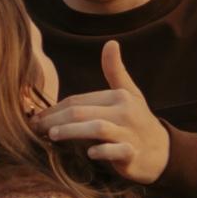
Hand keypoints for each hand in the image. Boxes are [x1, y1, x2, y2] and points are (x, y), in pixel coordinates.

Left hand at [33, 40, 170, 183]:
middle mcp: (124, 112)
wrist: (161, 151)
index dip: (54, 108)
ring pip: (96, 128)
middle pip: (83, 112)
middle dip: (55, 119)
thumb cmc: (138, 120)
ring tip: (52, 135)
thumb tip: (111, 43)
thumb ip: (115, 71)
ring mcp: (129, 133)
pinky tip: (89, 154)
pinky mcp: (132, 154)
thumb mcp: (129, 93)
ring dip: (72, 131)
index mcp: (119, 96)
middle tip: (35, 127)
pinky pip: (115, 151)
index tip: (36, 117)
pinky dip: (102, 151)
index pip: (79, 100)